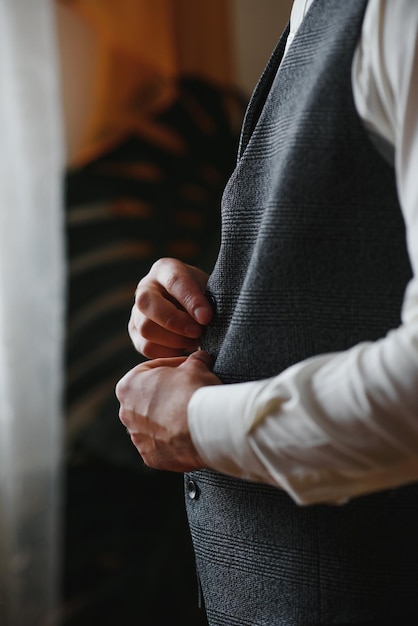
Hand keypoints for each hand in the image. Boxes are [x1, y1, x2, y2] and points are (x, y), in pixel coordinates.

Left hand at [115, 350, 220, 471]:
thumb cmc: (194, 391)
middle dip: (168, 393)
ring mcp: (138, 438)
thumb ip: (193, 360)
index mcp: (128, 386)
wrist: (204, 427)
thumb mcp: (196, 366)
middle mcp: (126, 413)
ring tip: (192, 414)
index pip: (151, 370)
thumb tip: (200, 358)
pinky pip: (162, 445)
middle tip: (190, 390)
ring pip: (154, 424)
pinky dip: (174, 438)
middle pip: (149, 398)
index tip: (187, 367)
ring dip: (169, 418)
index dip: (173, 366)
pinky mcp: (151, 456)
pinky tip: (190, 432)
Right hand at [129, 257, 212, 358]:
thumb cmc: (202, 296)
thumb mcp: (208, 290)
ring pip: (146, 328)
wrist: (192, 308)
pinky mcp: (135, 334)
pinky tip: (184, 348)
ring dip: (174, 340)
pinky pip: (147, 347)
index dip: (191, 300)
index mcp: (164, 270)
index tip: (206, 317)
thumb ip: (206, 300)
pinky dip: (168, 352)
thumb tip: (203, 318)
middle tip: (199, 332)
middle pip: (148, 304)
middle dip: (176, 322)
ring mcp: (136, 311)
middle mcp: (145, 288)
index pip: (174, 281)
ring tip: (194, 340)